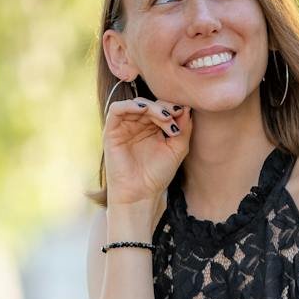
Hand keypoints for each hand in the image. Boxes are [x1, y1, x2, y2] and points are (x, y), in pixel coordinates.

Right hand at [103, 91, 191, 208]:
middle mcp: (138, 125)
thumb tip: (187, 106)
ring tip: (164, 117)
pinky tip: (144, 109)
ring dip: (152, 107)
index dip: (173, 107)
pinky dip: (129, 105)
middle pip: (151, 104)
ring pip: (136, 104)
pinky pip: (116, 109)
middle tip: (174, 117)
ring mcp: (124, 127)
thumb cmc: (158, 174)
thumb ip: (184, 128)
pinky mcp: (111, 131)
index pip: (162, 107)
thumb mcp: (178, 149)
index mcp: (153, 128)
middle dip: (164, 107)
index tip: (184, 113)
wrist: (140, 194)